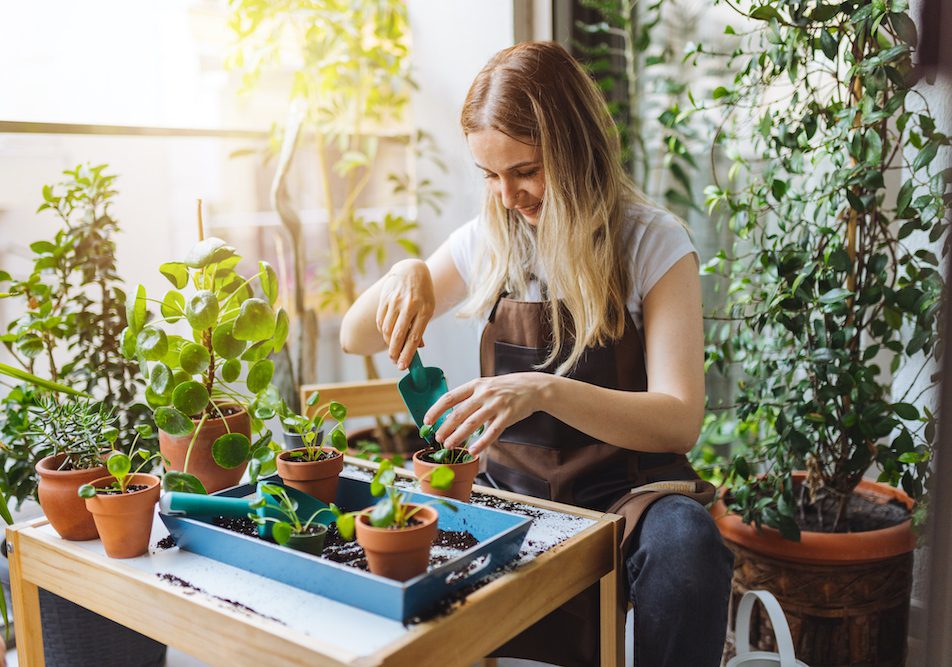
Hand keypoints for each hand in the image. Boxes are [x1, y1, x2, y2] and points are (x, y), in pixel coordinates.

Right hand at [376, 259, 434, 369]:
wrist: (410, 270)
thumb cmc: (422, 293)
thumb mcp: (428, 308)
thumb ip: (421, 327)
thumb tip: (418, 347)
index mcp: (425, 309)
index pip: (415, 337)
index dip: (408, 354)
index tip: (403, 366)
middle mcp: (409, 306)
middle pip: (399, 335)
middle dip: (395, 352)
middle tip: (395, 362)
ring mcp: (395, 302)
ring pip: (387, 329)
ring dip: (388, 343)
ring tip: (392, 350)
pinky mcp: (385, 299)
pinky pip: (381, 321)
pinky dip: (383, 332)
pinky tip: (387, 336)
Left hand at [423, 372, 547, 454]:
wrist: (533, 387)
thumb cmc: (506, 388)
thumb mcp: (486, 386)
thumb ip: (470, 398)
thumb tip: (450, 415)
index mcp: (475, 385)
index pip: (450, 397)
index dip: (436, 410)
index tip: (427, 421)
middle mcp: (484, 394)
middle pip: (458, 413)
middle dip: (445, 427)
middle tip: (438, 438)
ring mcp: (496, 404)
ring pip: (472, 423)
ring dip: (458, 436)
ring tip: (449, 445)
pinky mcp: (507, 416)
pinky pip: (492, 432)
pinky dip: (481, 443)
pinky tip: (473, 451)